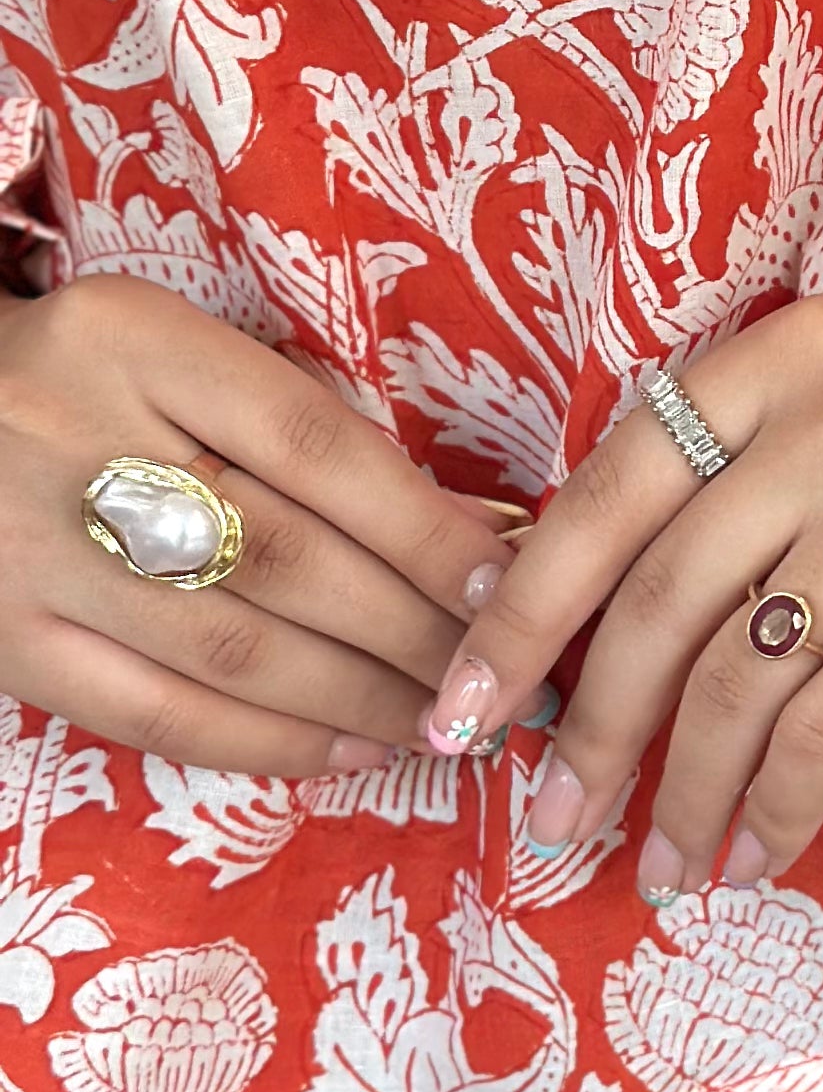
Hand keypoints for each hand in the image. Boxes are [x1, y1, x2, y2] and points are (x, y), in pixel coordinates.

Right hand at [0, 275, 516, 775]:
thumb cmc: (87, 381)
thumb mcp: (176, 350)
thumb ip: (301, 422)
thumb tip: (462, 532)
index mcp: (132, 341)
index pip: (315, 446)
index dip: (424, 528)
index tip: (504, 583)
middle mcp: (75, 441)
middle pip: (283, 558)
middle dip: (411, 630)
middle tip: (496, 674)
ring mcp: (27, 552)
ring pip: (230, 650)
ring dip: (358, 699)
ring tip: (443, 722)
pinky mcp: (2, 641)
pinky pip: (154, 715)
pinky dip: (266, 743)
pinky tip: (348, 750)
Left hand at [425, 297, 822, 900]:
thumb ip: (765, 477)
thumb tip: (615, 628)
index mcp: (794, 352)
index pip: (610, 489)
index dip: (520, 612)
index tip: (460, 707)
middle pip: (659, 596)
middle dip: (587, 727)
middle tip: (551, 819)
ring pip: (738, 675)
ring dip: (681, 790)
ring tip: (660, 863)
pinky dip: (776, 805)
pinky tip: (755, 853)